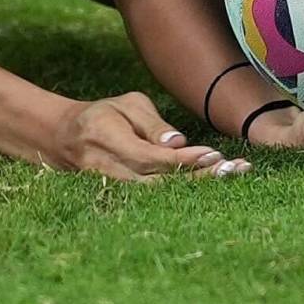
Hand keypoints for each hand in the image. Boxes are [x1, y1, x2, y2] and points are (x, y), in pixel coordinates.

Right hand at [54, 92, 244, 180]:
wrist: (68, 139)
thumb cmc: (104, 115)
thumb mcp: (126, 105)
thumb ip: (151, 123)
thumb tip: (177, 143)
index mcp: (106, 138)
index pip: (150, 156)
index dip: (182, 160)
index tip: (214, 154)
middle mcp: (107, 168)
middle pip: (158, 182)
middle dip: (199, 178)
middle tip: (235, 169)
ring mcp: (112, 188)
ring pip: (158, 195)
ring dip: (197, 187)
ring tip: (232, 174)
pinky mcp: (121, 197)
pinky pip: (154, 198)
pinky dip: (184, 192)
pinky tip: (211, 184)